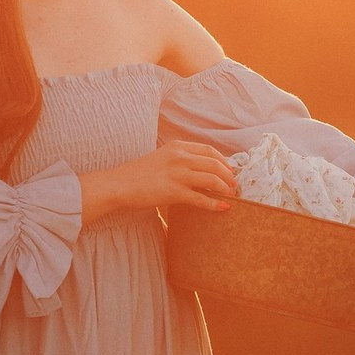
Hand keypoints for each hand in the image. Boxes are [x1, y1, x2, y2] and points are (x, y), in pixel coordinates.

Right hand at [112, 141, 238, 211]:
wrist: (120, 184)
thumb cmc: (140, 173)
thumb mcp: (162, 157)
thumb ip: (180, 159)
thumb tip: (201, 169)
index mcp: (178, 146)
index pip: (209, 151)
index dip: (224, 161)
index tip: (230, 170)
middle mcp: (180, 157)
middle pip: (214, 164)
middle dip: (229, 176)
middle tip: (235, 185)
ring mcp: (177, 174)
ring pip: (212, 179)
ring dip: (225, 188)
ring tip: (231, 195)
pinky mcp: (174, 192)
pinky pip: (201, 198)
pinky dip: (215, 204)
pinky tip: (223, 208)